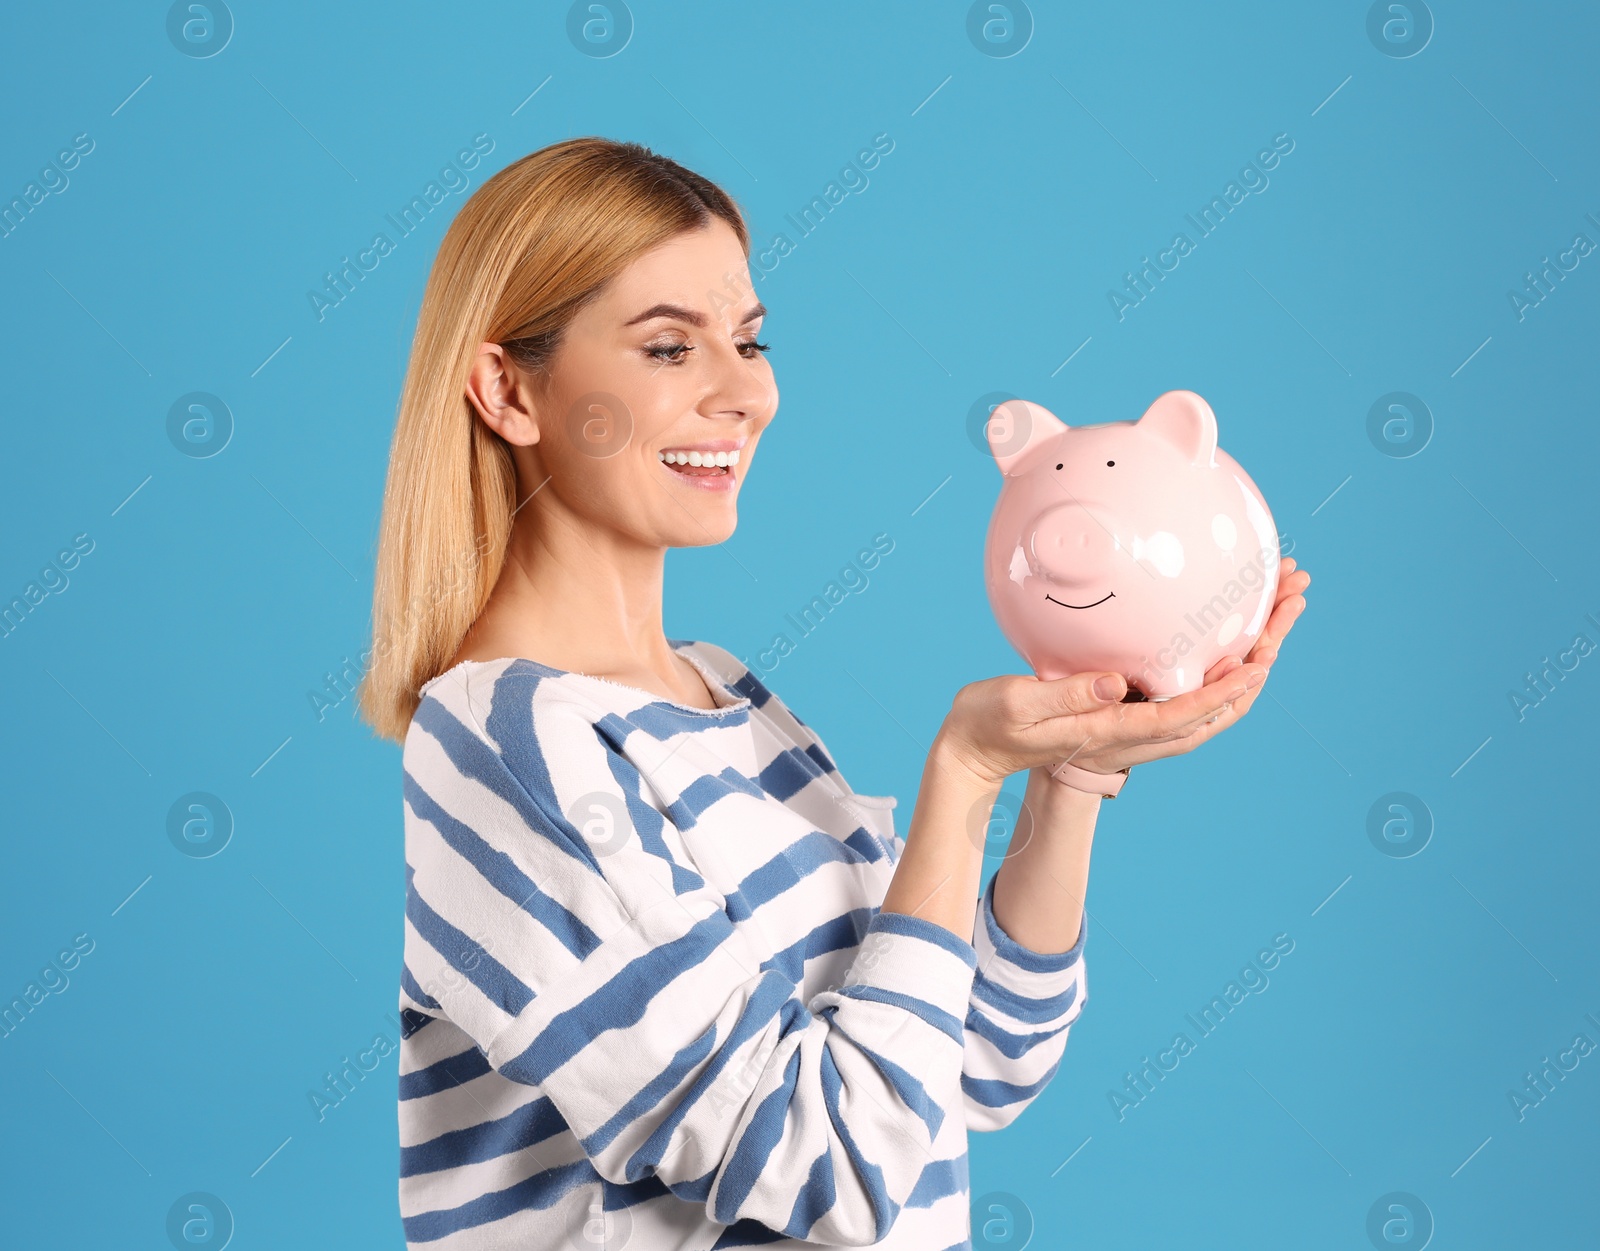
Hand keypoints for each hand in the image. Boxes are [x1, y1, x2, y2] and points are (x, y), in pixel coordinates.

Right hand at [938, 557, 1310, 785]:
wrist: (976, 750)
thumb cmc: (990, 723)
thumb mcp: (1018, 705)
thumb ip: (1065, 693)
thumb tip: (1115, 683)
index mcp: (1109, 731)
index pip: (1180, 714)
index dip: (1222, 691)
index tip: (1259, 663)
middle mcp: (1131, 733)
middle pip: (1212, 709)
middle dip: (1256, 661)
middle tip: (1290, 604)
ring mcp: (1130, 726)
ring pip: (1207, 704)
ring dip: (1246, 662)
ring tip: (1276, 614)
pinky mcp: (1124, 714)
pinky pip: (1186, 695)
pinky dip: (1216, 669)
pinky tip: (1226, 643)